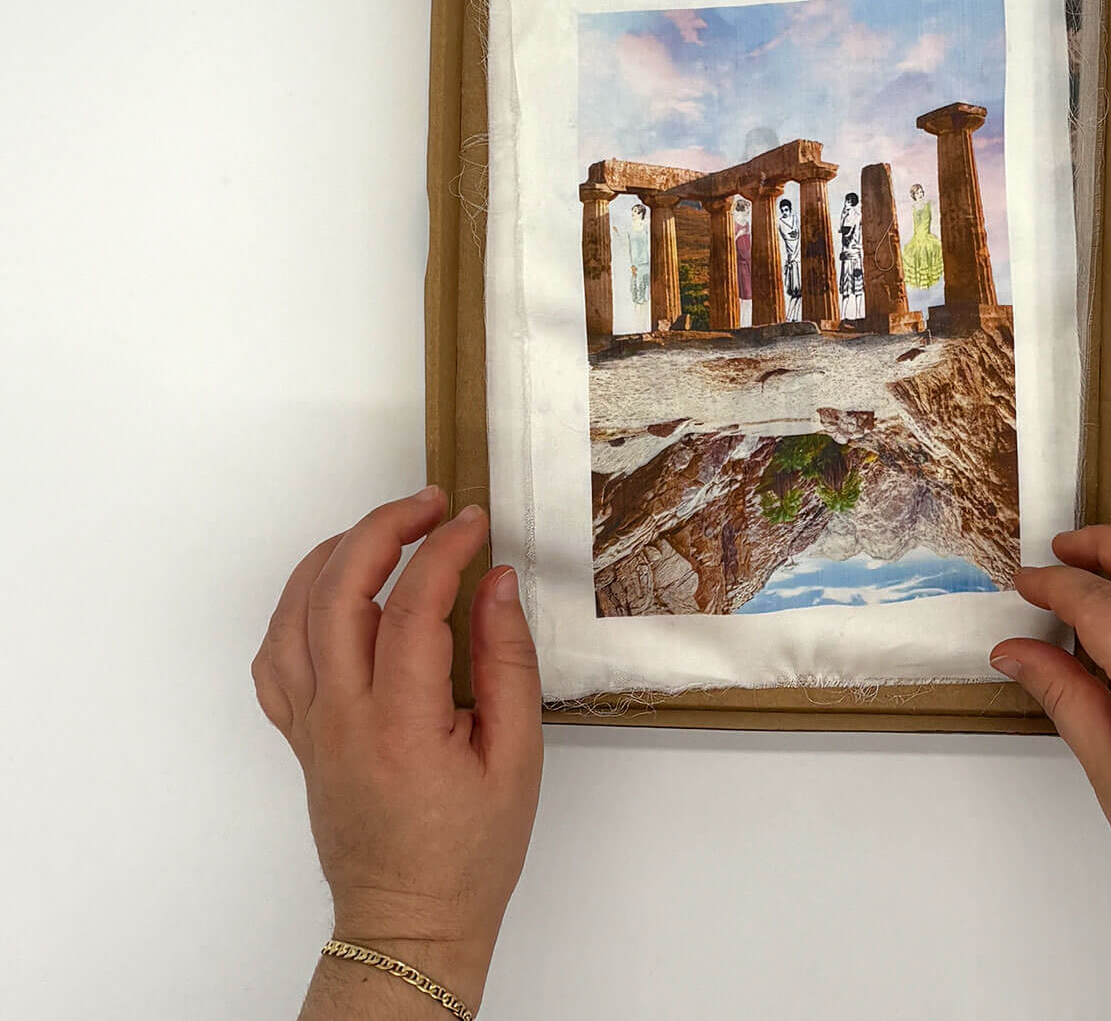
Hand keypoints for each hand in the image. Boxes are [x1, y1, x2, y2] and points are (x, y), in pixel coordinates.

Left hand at [253, 487, 541, 1014]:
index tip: (475, 523)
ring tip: (383, 530)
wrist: (409, 922)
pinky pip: (275, 657)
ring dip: (335, 556)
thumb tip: (496, 584)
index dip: (445, 550)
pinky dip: (296, 607)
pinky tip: (330, 588)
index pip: (412, 606)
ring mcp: (310, 726)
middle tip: (431, 505)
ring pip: (294, 615)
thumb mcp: (517, 756)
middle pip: (338, 592)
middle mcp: (341, 719)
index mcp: (401, 726)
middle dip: (384, 529)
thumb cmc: (469, 854)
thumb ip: (507, 662)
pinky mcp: (299, 736)